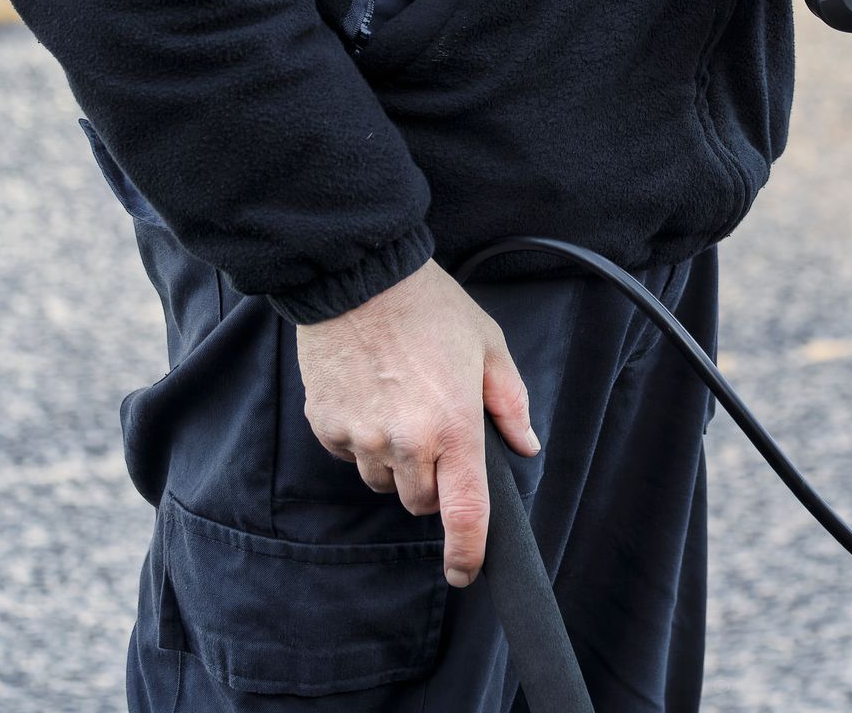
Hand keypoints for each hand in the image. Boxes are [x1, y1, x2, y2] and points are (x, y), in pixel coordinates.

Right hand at [296, 259, 539, 587]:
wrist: (357, 278)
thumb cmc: (429, 308)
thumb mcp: (488, 346)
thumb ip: (510, 403)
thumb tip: (525, 446)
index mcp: (454, 426)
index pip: (464, 512)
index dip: (467, 553)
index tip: (465, 573)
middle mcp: (406, 443)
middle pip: (420, 502)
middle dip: (433, 480)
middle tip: (435, 427)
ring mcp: (361, 437)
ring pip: (383, 481)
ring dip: (396, 460)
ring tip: (400, 400)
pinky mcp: (326, 426)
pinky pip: (350, 454)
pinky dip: (362, 438)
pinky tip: (370, 395)